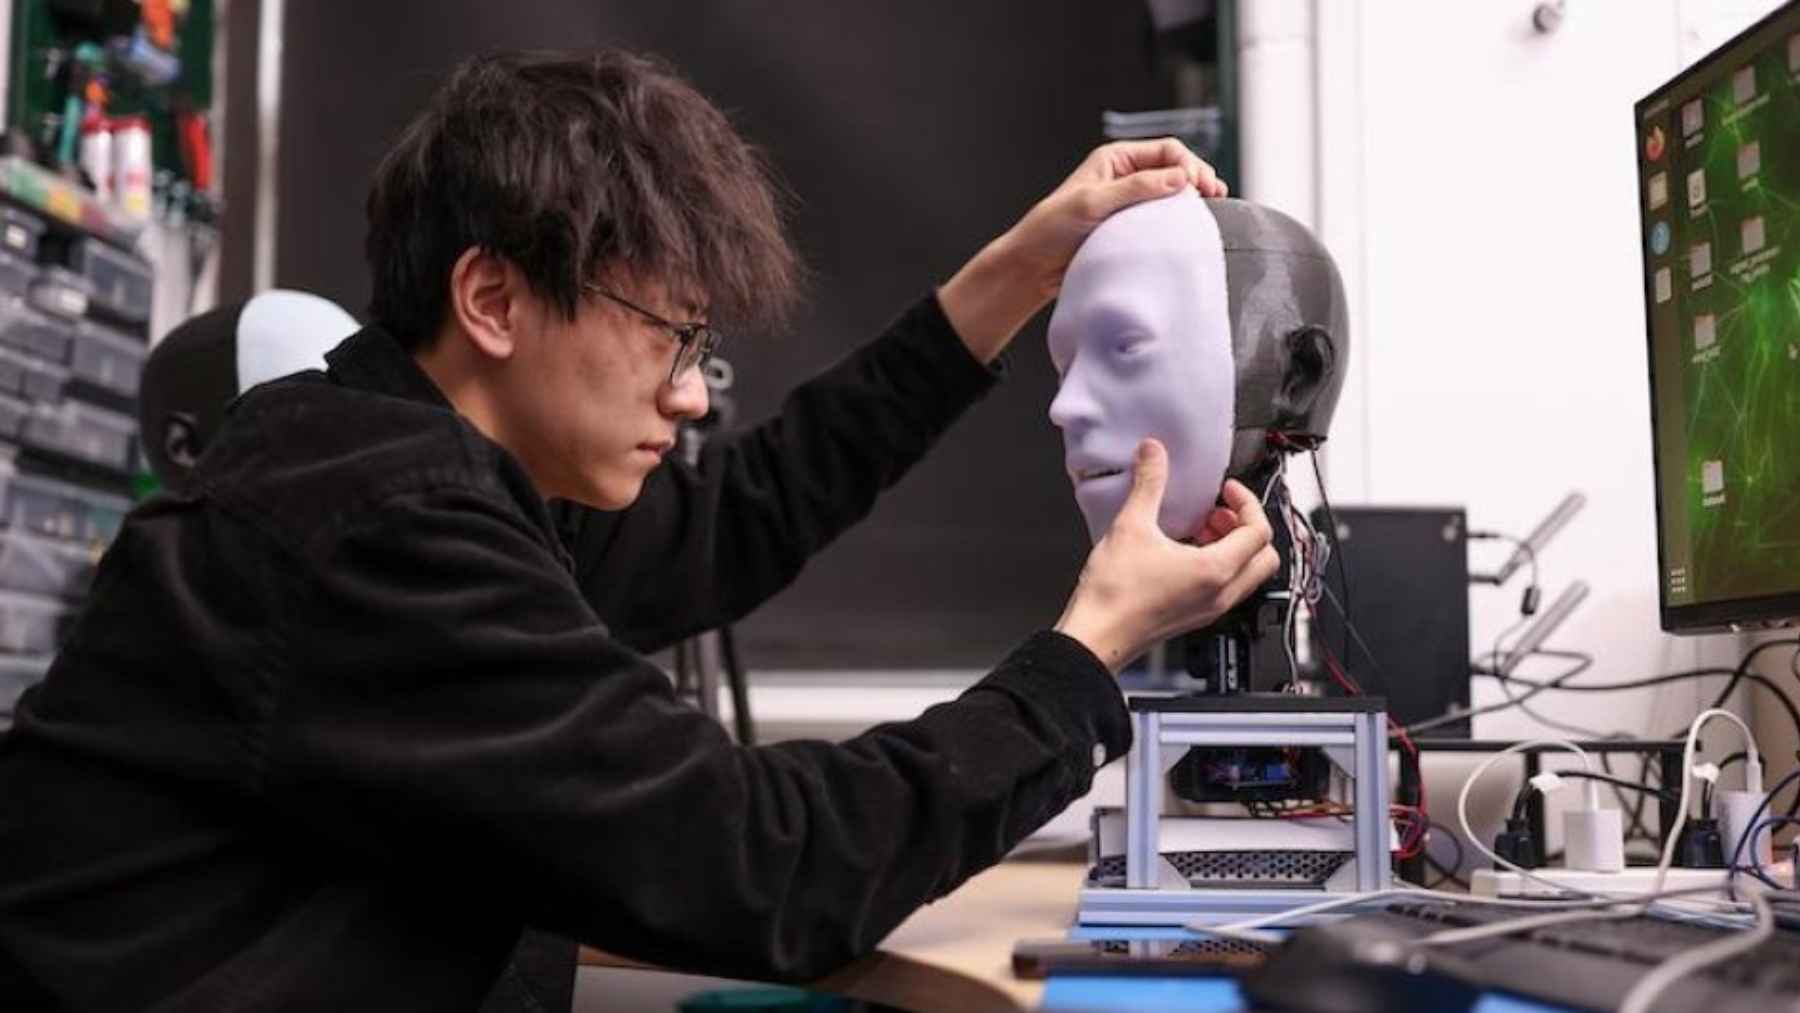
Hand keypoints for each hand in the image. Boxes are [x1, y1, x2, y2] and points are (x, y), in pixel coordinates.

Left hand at [1001, 138, 1227, 300]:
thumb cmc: (1049, 230)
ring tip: (1210, 208)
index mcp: (1115, 160)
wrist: (1032, 268)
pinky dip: (1179, 221)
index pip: (1166, 150)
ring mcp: (1130, 203)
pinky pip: (1162, 219)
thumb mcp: (1092, 203)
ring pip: (1172, 195)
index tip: (1198, 186)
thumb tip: (1179, 177)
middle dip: (1197, 178)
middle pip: (1175, 169)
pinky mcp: (1130, 228)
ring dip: (1191, 200)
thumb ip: (1135, 188)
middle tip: (1214, 195)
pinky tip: (1189, 228)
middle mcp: (1125, 178)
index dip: (1188, 164)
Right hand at [1053, 439, 1277, 672]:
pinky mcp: (1196, 616)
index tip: (1226, 491)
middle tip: (1219, 511)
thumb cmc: (1114, 595)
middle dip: (1247, 527)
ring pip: (1248, 574)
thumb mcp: (1131, 526)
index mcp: (1215, 570)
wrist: (1096, 636)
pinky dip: (1219, 565)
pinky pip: (1226, 587)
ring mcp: (1210, 609)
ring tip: (1201, 529)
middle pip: (1264, 556)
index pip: (1258, 531)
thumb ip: (1148, 484)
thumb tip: (1153, 454)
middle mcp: (1221, 593)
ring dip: (1234, 547)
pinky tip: (1184, 551)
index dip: (1247, 502)